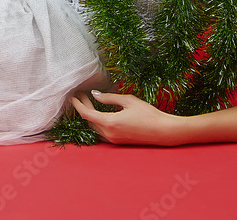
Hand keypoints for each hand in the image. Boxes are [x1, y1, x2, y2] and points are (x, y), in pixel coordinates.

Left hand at [69, 90, 183, 145]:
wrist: (164, 131)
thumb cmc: (148, 114)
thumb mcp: (128, 101)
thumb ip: (109, 98)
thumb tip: (95, 94)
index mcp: (110, 123)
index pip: (86, 113)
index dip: (78, 104)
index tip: (73, 96)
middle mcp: (109, 133)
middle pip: (89, 120)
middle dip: (83, 107)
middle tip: (82, 95)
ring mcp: (113, 139)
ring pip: (94, 127)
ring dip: (89, 115)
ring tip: (88, 102)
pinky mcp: (118, 142)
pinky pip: (101, 132)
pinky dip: (96, 122)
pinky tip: (98, 114)